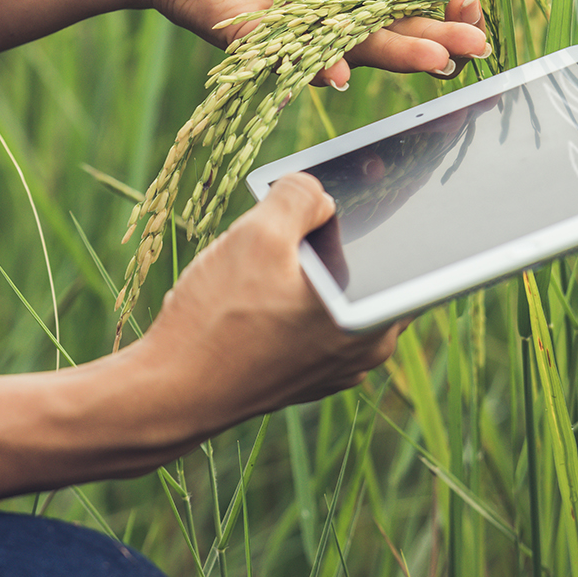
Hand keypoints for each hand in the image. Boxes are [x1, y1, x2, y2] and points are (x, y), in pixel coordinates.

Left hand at [119, 0, 488, 87]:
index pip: (404, 4)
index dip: (439, 8)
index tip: (469, 6)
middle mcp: (325, 18)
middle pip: (387, 35)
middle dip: (432, 40)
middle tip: (472, 48)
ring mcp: (291, 36)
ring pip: (349, 53)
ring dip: (391, 58)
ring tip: (433, 60)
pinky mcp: (249, 44)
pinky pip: (286, 59)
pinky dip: (313, 66)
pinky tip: (342, 72)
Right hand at [128, 174, 400, 435]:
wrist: (169, 394)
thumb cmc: (217, 320)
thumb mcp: (257, 235)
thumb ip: (299, 196)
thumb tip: (317, 191)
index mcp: (375, 317)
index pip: (409, 250)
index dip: (387, 209)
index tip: (370, 182)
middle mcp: (368, 349)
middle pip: (368, 267)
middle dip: (334, 237)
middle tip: (298, 214)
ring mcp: (338, 368)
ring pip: (335, 294)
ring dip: (307, 268)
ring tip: (262, 255)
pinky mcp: (306, 376)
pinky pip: (312, 321)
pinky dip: (291, 298)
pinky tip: (251, 289)